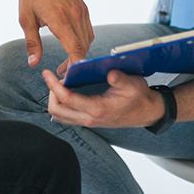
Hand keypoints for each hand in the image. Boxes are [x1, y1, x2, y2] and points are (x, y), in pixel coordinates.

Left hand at [17, 0, 92, 73]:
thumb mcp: (26, 19)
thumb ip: (32, 43)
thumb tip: (34, 62)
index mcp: (60, 19)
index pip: (75, 48)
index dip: (75, 65)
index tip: (69, 75)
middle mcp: (74, 15)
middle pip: (83, 47)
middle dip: (76, 62)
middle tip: (64, 72)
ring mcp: (81, 10)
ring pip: (88, 38)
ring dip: (81, 52)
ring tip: (67, 60)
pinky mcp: (83, 7)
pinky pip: (88, 29)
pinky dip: (84, 40)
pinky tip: (73, 45)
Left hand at [42, 68, 165, 128]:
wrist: (147, 112)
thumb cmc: (139, 96)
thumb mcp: (133, 84)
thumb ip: (120, 78)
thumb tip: (109, 72)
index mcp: (98, 108)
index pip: (67, 99)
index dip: (54, 86)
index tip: (46, 73)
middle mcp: (90, 118)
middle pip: (57, 111)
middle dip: (51, 93)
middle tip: (53, 78)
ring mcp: (88, 121)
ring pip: (60, 116)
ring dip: (55, 100)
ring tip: (59, 84)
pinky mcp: (89, 121)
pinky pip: (67, 117)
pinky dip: (61, 105)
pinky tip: (66, 91)